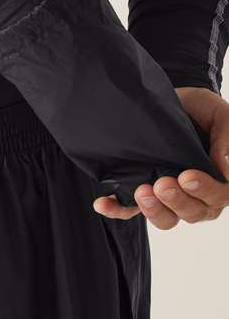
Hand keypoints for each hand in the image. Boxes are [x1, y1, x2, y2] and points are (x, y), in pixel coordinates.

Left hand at [93, 86, 228, 228]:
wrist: (173, 100)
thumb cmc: (202, 110)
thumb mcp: (221, 116)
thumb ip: (226, 142)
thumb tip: (227, 170)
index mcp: (218, 179)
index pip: (218, 196)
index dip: (204, 190)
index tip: (187, 176)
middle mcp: (195, 194)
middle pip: (192, 212)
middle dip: (176, 201)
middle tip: (162, 184)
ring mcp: (167, 195)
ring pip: (165, 218)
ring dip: (153, 210)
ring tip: (141, 192)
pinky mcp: (142, 190)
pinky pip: (130, 210)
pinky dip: (117, 209)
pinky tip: (103, 203)